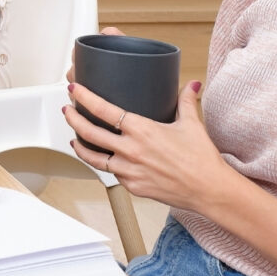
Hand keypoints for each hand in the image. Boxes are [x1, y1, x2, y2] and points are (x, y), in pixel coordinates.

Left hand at [62, 79, 235, 213]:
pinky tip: (102, 158)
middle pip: (90, 133)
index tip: (74, 90)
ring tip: (74, 138)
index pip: (103, 110)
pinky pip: (112, 173)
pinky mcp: (132, 186)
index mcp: (142, 130)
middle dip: (73, 120)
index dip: (85, 98)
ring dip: (81, 146)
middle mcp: (131, 150)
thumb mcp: (191, 124)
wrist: (209, 190)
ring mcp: (129, 170)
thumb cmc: (201, 159)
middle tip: (67, 111)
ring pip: (94, 157)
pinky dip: (105, 164)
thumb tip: (191, 85)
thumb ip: (185, 101)